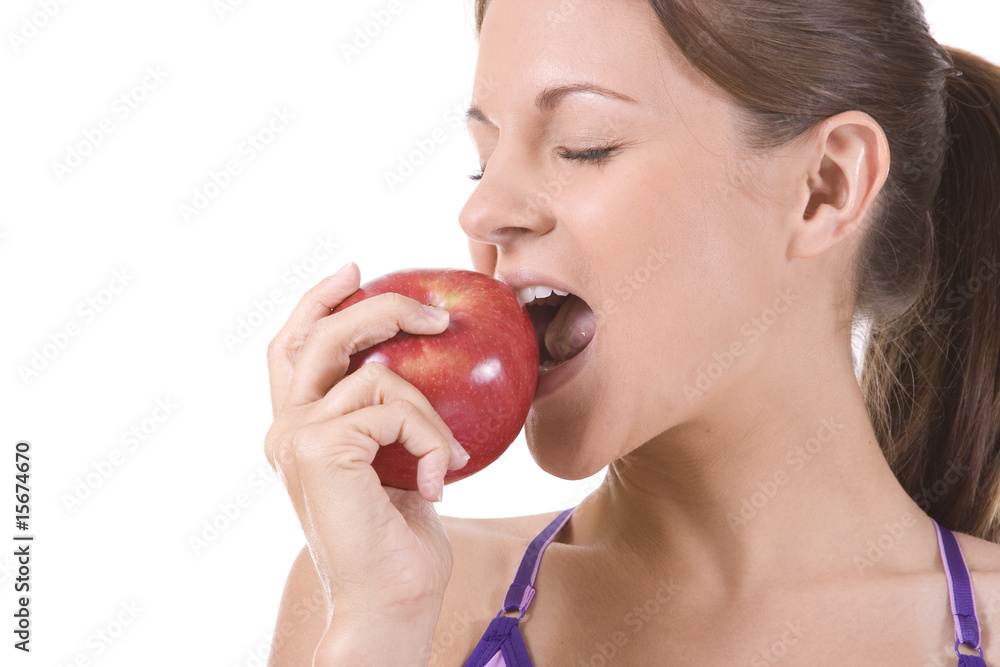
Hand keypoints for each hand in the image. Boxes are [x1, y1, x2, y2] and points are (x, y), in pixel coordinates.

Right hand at [264, 262, 469, 624]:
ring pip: (375, 374)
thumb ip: (390, 418)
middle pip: (319, 335)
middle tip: (434, 315)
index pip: (292, 347)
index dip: (318, 301)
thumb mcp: (397, 462)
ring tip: (447, 457)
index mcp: (298, 430)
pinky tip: (439, 481)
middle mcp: (286, 429)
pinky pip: (396, 409)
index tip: (355, 270)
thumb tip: (425, 367)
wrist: (390, 600)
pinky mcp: (321, 448)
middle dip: (379, 308)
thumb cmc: (400, 540)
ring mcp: (297, 437)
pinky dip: (431, 438)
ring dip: (429, 410)